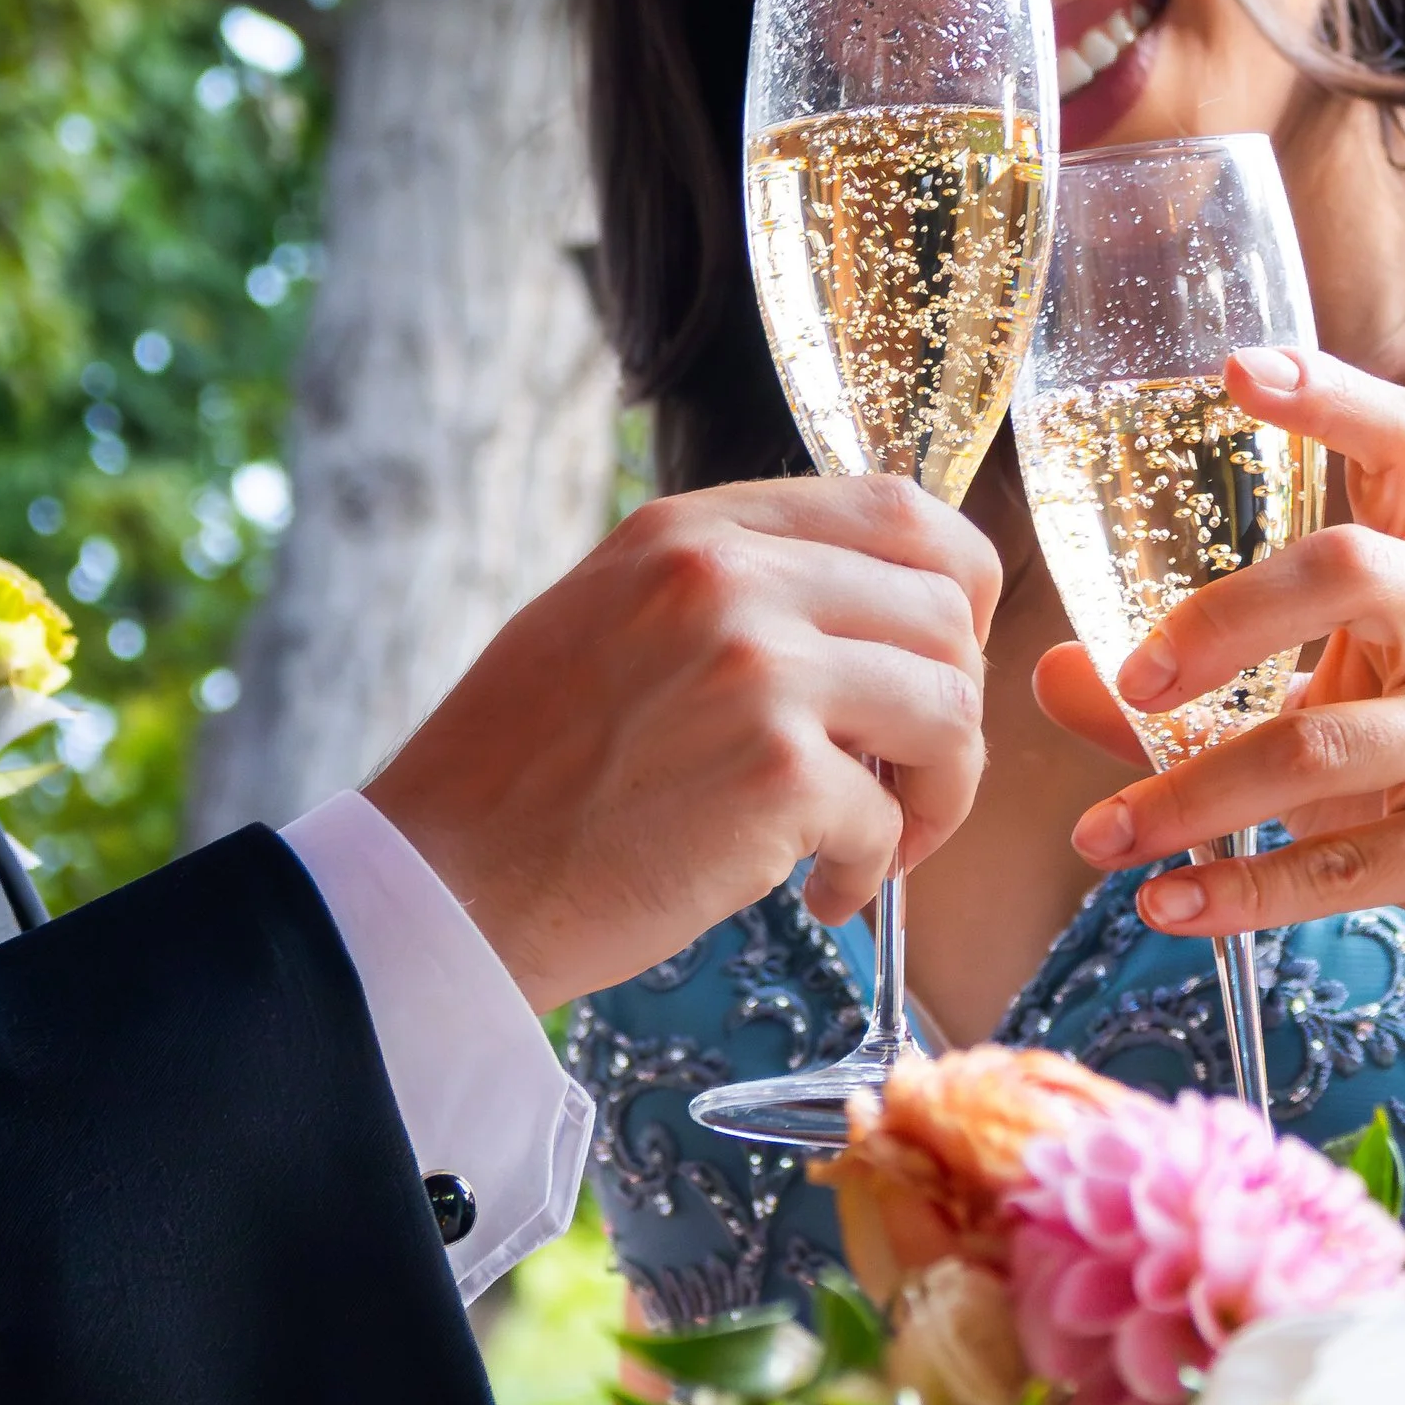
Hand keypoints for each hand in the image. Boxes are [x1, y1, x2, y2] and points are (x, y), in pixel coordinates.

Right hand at [370, 477, 998, 1011]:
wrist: (447, 883)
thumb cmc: (527, 775)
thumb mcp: (613, 618)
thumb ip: (733, 591)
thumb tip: (875, 610)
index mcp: (694, 531)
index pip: (900, 509)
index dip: (957, 589)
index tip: (940, 661)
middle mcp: (730, 577)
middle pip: (946, 611)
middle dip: (951, 708)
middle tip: (905, 783)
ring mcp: (757, 669)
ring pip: (949, 709)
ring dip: (935, 794)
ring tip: (874, 843)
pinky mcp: (774, 775)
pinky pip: (888, 819)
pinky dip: (868, 871)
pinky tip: (815, 896)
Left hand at [1034, 344, 1404, 1005]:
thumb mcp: (1337, 717)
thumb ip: (1206, 692)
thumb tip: (1054, 673)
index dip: (1328, 395)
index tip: (1232, 369)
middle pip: (1350, 569)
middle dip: (1219, 621)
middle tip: (1131, 681)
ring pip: (1323, 745)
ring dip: (1191, 798)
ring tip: (1099, 839)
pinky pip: (1348, 864)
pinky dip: (1242, 890)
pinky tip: (1168, 908)